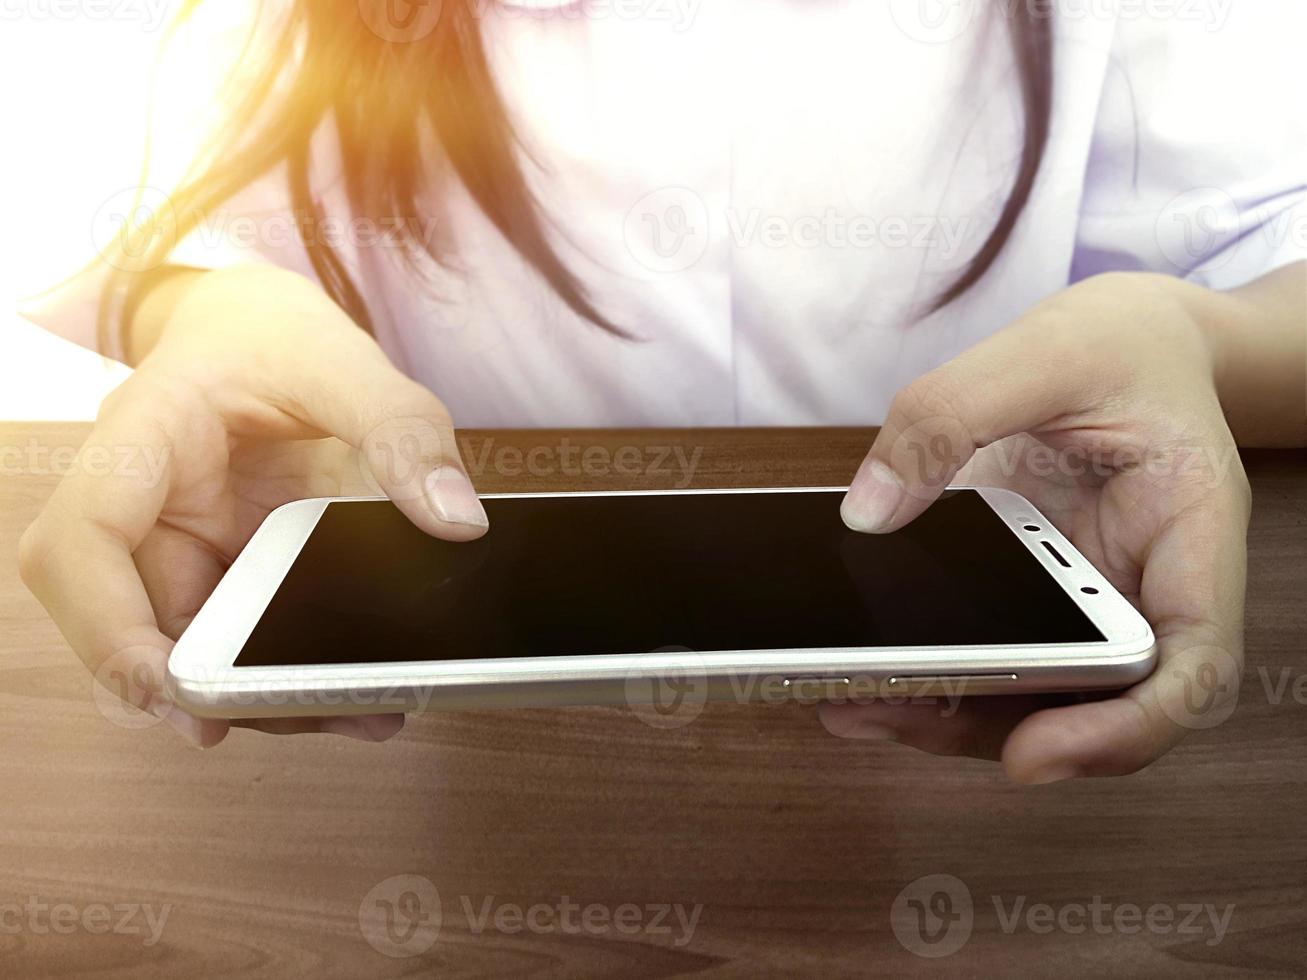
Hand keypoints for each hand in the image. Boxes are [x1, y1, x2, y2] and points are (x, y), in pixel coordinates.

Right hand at [19, 265, 487, 746]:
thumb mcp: (346, 362)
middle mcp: (142, 507)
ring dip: (258, 692)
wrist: (257, 333)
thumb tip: (458, 521)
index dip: (106, 628)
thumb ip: (403, 430)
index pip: (80, 542)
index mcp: (142, 439)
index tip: (168, 688)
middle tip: (305, 714)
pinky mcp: (218, 571)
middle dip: (207, 686)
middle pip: (132, 623)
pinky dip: (286, 673)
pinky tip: (359, 694)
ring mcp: (178, 547)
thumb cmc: (275, 337)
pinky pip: (235, 638)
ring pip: (187, 647)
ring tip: (359, 710)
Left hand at [827, 272, 1250, 782]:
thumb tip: (869, 510)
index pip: (1189, 665)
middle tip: (880, 710)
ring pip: (1037, 693)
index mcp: (1188, 530)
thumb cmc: (1117, 343)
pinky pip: (996, 649)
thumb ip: (950, 415)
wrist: (1129, 340)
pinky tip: (862, 662)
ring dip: (946, 710)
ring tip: (846, 699)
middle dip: (991, 725)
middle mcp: (1145, 585)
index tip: (1032, 755)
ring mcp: (1090, 596)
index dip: (1119, 731)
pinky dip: (934, 667)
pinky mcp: (1037, 590)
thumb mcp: (1041, 350)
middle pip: (1095, 702)